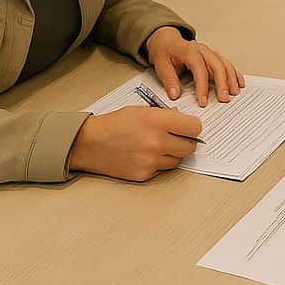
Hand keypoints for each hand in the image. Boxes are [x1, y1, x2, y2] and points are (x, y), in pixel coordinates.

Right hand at [67, 106, 201, 181]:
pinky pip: (162, 169)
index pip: (194, 128)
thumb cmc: (114, 124)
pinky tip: (146, 155)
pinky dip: (158, 163)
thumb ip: (165, 115)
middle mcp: (157, 142)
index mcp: (158, 121)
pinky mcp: (144, 174)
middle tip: (177, 138)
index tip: (189, 127)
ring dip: (173, 154)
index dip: (193, 127)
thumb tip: (182, 120)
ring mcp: (151, 160)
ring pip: (177, 160)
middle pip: (190, 147)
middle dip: (186, 142)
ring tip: (158, 146)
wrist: (90, 143)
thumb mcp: (142, 110)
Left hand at [144, 27, 244, 103]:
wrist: (167, 40)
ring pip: (224, 64)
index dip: (202, 86)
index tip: (203, 102)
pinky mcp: (213, 56)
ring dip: (231, 79)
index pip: (199, 69)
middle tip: (224, 99)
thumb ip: (169, 80)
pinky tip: (239, 83)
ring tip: (235, 93)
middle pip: (216, 65)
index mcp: (188, 51)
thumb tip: (175, 95)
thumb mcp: (161, 66)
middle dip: (222, 83)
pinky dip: (234, 73)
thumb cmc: (164, 52)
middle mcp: (202, 50)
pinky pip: (227, 64)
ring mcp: (209, 52)